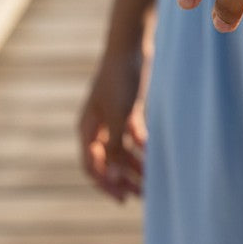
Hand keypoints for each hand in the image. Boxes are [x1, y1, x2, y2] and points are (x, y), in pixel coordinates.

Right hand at [78, 46, 148, 202]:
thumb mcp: (119, 116)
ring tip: (153, 179)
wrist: (132, 45)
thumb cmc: (121, 79)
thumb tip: (112, 178)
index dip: (106, 184)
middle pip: (108, 160)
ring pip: (122, 149)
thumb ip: (115, 147)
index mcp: (88, 129)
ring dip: (135, 164)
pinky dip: (142, 145)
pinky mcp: (129, 107)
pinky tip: (154, 153)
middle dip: (123, 178)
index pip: (92, 165)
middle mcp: (98, 125)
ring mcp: (114, 116)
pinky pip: (133, 134)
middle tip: (143, 195)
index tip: (123, 199)